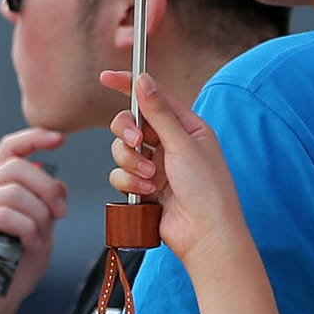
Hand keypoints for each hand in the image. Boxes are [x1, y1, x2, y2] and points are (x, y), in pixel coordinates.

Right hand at [0, 127, 67, 313]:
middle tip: (61, 213)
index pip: (9, 150)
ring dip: (38, 216)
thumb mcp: (41, 234)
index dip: (34, 138)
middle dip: (47, 187)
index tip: (60, 138)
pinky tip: (28, 245)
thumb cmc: (12, 274)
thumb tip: (57, 180)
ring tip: (39, 239)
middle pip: (17, 167)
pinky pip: (2, 214)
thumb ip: (46, 206)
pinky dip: (25, 229)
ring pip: (13, 192)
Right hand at [100, 71, 245, 271]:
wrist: (204, 234)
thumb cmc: (208, 191)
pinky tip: (148, 193)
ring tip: (151, 179)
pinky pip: (119, 176)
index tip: (106, 78)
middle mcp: (169, 144)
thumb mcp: (183, 144)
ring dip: (132, 164)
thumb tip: (144, 80)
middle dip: (128, 134)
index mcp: (186, 127)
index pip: (152, 98)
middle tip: (138, 143)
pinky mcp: (142, 187)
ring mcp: (155, 166)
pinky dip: (130, 183)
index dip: (129, 86)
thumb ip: (159, 112)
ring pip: (121, 151)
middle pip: (129, 124)